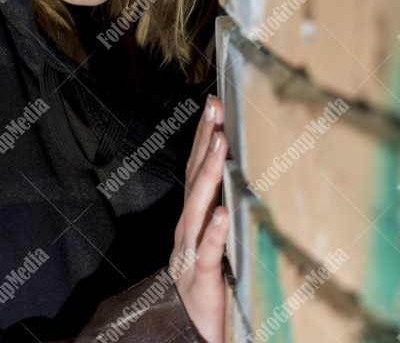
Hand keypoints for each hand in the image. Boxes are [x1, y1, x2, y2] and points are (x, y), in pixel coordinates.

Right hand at [169, 94, 228, 342]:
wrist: (186, 325)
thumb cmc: (205, 277)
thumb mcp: (212, 235)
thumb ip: (219, 206)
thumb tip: (238, 170)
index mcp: (192, 214)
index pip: (195, 166)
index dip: (203, 135)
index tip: (214, 104)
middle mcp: (187, 225)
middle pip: (193, 176)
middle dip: (204, 141)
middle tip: (214, 109)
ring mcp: (190, 248)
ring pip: (197, 206)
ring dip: (207, 174)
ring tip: (220, 146)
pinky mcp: (200, 275)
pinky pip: (206, 251)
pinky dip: (213, 231)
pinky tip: (222, 212)